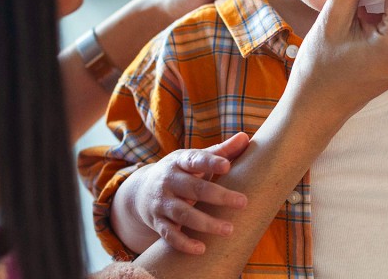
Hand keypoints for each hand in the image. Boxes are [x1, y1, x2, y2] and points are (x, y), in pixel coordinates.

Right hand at [113, 133, 249, 254]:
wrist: (141, 191)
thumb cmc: (179, 172)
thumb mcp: (193, 159)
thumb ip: (219, 151)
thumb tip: (245, 137)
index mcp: (180, 162)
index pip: (195, 160)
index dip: (210, 162)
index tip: (227, 165)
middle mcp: (169, 181)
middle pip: (193, 188)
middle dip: (218, 196)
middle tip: (243, 202)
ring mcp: (162, 203)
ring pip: (183, 214)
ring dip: (206, 223)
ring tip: (229, 229)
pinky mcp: (157, 223)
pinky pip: (170, 235)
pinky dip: (184, 243)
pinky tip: (202, 249)